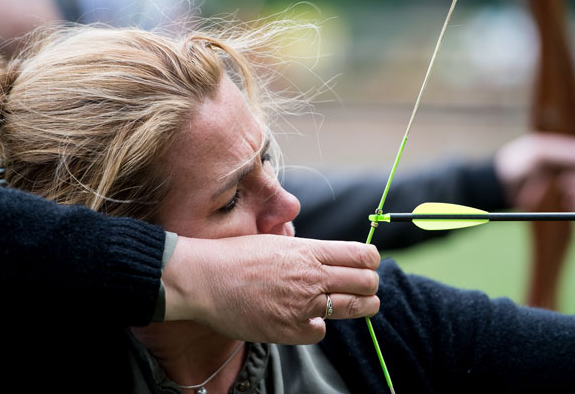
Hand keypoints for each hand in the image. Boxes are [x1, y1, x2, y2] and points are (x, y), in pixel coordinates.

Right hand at [162, 234, 379, 343]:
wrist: (202, 279)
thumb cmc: (234, 257)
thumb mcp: (275, 242)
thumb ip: (305, 251)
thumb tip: (327, 257)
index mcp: (309, 251)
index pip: (361, 255)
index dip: (371, 261)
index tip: (369, 265)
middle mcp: (311, 276)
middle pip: (366, 282)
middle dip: (371, 286)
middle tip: (368, 289)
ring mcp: (302, 304)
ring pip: (353, 308)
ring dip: (360, 307)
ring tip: (360, 306)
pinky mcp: (289, 329)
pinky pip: (320, 332)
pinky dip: (316, 327)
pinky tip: (307, 320)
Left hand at [495, 130, 574, 210]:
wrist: (497, 187)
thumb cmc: (514, 164)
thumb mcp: (538, 154)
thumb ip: (566, 153)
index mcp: (564, 145)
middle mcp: (569, 161)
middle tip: (569, 185)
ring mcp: (567, 179)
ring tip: (567, 196)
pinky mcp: (563, 196)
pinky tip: (570, 205)